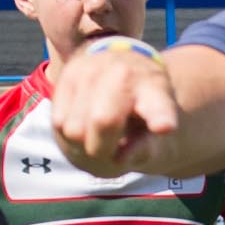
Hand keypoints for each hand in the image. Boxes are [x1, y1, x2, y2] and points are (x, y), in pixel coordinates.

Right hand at [46, 39, 177, 177]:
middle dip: (102, 148)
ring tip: (97, 134)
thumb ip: (145, 148)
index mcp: (155, 88)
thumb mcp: (154, 128)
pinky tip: (83, 123)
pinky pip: (59, 121)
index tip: (165, 126)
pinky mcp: (69, 73)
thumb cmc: (143, 105)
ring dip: (82, 142)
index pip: (158, 106)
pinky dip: (69, 133)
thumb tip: (120, 158)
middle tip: (109, 148)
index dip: (160, 117)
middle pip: (103, 122)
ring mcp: (93, 69)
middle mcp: (123, 72)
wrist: (124, 66)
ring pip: (75, 129)